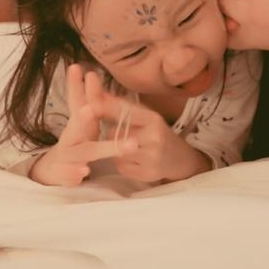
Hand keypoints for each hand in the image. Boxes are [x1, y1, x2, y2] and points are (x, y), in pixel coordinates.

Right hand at [29, 64, 129, 185]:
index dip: (76, 86)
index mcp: (78, 124)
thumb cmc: (77, 142)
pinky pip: (69, 176)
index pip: (77, 101)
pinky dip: (74, 174)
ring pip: (81, 153)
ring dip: (93, 149)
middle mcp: (70, 138)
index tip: (77, 69)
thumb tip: (90, 72)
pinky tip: (83, 172)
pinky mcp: (62, 176)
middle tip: (90, 108)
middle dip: (83, 117)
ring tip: (94, 145)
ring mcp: (65, 157)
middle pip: (77, 126)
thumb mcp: (83, 121)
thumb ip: (86, 99)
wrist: (50, 172)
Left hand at [88, 85, 210, 182]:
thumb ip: (120, 106)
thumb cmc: (155, 132)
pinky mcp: (147, 174)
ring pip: (116, 152)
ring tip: (127, 147)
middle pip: (116, 133)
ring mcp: (151, 157)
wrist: (177, 157)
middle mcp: (154, 137)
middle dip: (111, 133)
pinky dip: (122, 163)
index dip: (106, 108)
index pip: (124, 112)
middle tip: (117, 133)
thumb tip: (97, 94)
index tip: (90, 105)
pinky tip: (133, 160)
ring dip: (115, 149)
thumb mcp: (144, 116)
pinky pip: (121, 167)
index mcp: (153, 119)